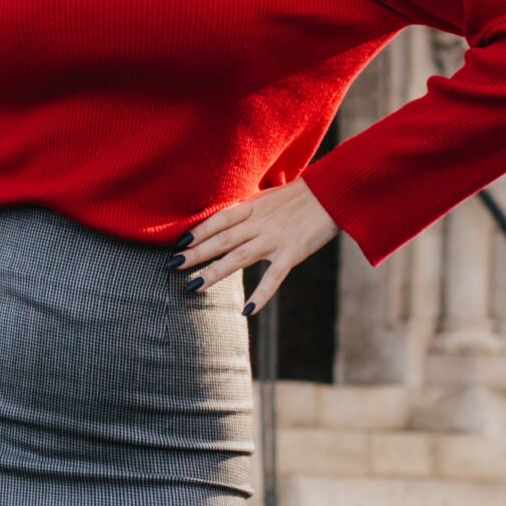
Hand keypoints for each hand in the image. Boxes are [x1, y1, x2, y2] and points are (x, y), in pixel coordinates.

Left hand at [175, 179, 341, 314]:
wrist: (333, 193)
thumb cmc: (301, 197)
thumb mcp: (268, 198)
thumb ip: (248, 210)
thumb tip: (227, 221)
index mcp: (252, 207)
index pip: (218, 220)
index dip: (198, 232)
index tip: (179, 243)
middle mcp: (258, 223)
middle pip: (221, 240)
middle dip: (196, 253)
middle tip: (172, 265)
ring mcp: (274, 239)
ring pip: (238, 258)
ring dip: (214, 272)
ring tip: (193, 286)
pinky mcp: (292, 253)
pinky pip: (273, 278)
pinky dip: (260, 295)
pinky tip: (246, 311)